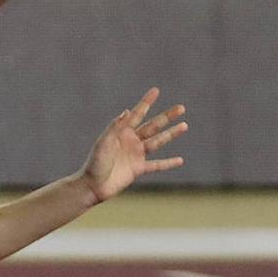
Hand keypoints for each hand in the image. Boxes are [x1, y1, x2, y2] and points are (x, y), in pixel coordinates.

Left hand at [78, 87, 186, 203]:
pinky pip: (157, 165)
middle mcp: (131, 141)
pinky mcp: (139, 169)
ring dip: (171, 134)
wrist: (93, 186)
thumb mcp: (103, 143)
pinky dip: (169, 163)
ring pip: (158, 142)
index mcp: (121, 132)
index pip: (137, 114)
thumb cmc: (95, 163)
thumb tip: (127, 111)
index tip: (156, 90)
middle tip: (181, 107)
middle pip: (153, 126)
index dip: (146, 102)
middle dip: (167, 117)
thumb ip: (114, 128)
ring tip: (184, 125)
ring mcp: (136, 155)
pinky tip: (180, 160)